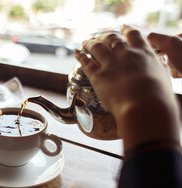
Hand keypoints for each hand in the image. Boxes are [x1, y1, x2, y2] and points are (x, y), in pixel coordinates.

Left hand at [74, 25, 179, 153]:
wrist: (144, 106)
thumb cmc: (158, 97)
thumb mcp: (164, 77)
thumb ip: (159, 68)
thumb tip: (160, 64)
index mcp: (144, 53)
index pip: (134, 35)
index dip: (126, 29)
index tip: (122, 27)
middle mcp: (125, 55)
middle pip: (112, 38)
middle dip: (104, 36)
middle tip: (100, 37)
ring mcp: (110, 64)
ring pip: (96, 47)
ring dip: (90, 43)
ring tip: (86, 42)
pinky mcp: (97, 76)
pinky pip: (86, 62)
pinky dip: (80, 56)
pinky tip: (76, 53)